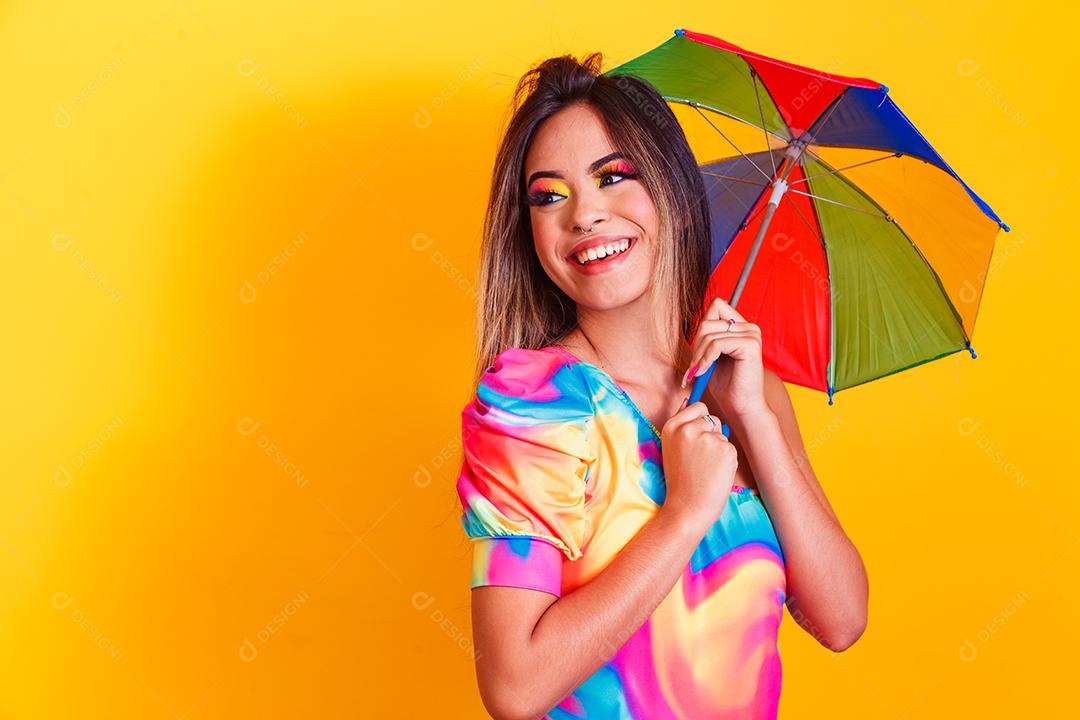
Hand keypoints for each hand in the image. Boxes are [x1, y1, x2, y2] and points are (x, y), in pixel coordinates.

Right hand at [658, 398, 738, 531]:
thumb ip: (680, 422)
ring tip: (706, 468)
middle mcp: (688, 428)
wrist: (687, 508)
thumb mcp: (671, 446)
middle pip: (712, 418)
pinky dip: (726, 460)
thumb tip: (688, 399)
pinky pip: (730, 448)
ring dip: (718, 448)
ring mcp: (707, 438)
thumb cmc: (680, 479)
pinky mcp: (725, 449)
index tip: (695, 441)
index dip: (700, 423)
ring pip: (722, 434)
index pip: (698, 407)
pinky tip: (715, 473)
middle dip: (710, 434)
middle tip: (699, 459)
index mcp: (672, 426)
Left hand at [680, 297, 767, 418]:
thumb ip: (709, 337)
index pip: (716, 306)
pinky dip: (705, 359)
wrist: (741, 408)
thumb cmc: (726, 386)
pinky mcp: (750, 345)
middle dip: (696, 346)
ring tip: (696, 373)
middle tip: (693, 369)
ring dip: (698, 355)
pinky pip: (717, 344)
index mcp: (742, 327)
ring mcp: (752, 334)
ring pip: (709, 333)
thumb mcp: (712, 356)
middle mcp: (749, 327)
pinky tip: (703, 372)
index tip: (697, 354)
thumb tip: (699, 321)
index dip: (701, 328)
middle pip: (708, 321)